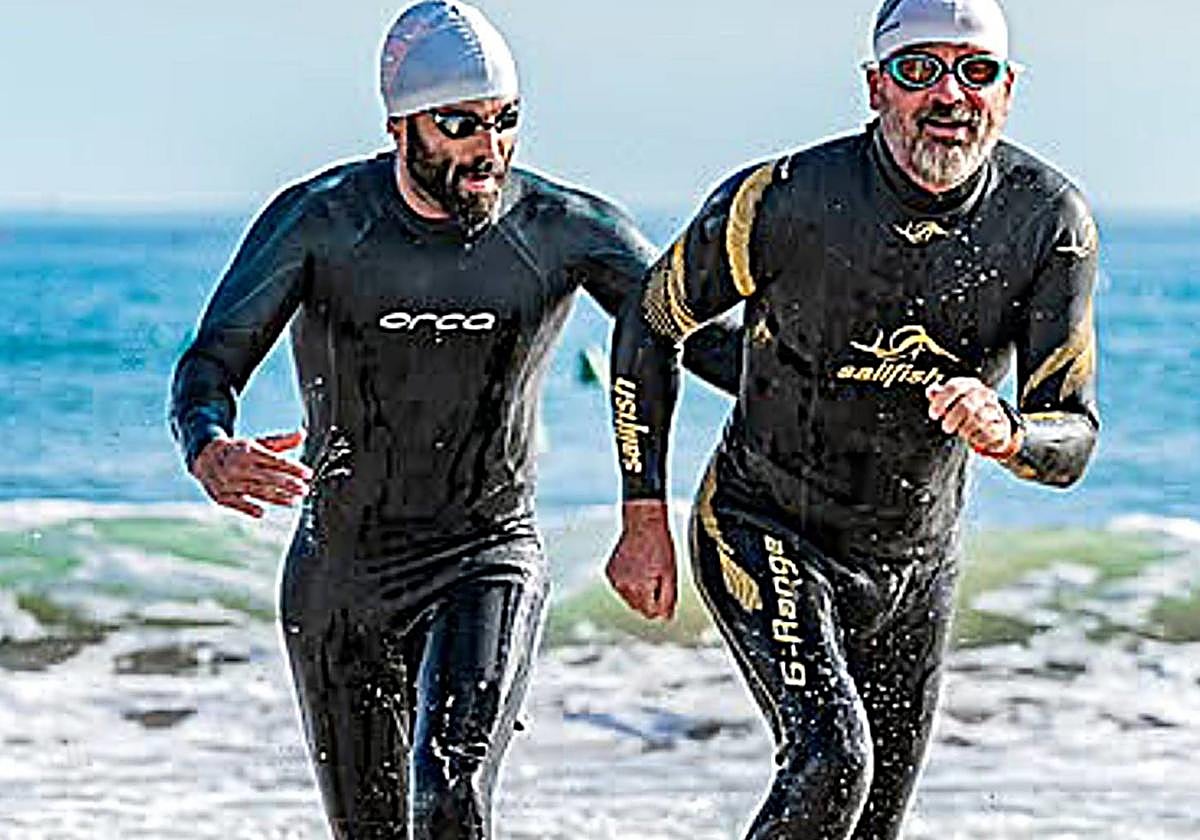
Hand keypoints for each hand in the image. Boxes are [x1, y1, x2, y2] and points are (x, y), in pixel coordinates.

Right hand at [190, 430, 311, 517]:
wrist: (206, 456)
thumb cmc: (239, 451)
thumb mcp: (258, 443)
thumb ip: (281, 441)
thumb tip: (302, 434)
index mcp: (250, 451)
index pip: (276, 461)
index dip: (294, 468)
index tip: (308, 474)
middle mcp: (239, 466)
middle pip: (269, 477)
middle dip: (289, 485)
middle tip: (305, 490)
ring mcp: (230, 482)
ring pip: (258, 492)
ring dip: (278, 498)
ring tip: (294, 501)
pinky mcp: (222, 495)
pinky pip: (238, 504)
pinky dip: (249, 508)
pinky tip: (262, 512)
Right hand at [605, 500, 677, 619]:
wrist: (643, 525)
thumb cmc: (660, 546)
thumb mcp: (671, 574)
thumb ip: (668, 600)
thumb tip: (666, 618)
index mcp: (640, 589)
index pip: (651, 614)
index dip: (661, 605)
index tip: (665, 591)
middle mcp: (624, 587)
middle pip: (639, 608)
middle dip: (650, 599)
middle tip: (658, 578)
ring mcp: (614, 580)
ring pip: (629, 598)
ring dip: (639, 591)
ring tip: (647, 571)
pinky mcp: (609, 573)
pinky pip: (621, 586)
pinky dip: (629, 582)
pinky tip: (637, 567)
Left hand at [926, 378, 1020, 458]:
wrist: (995, 424)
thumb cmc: (967, 411)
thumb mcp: (952, 401)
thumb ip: (940, 395)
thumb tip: (930, 391)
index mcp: (970, 384)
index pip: (954, 387)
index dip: (941, 401)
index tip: (933, 414)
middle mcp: (984, 393)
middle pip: (965, 405)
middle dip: (952, 419)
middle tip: (946, 428)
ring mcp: (995, 408)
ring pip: (977, 419)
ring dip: (964, 429)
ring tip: (961, 431)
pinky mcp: (1001, 425)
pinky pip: (986, 432)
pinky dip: (976, 437)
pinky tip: (972, 436)